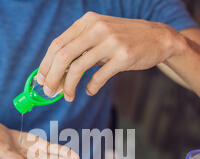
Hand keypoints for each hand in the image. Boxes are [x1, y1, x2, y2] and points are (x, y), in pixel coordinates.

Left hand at [37, 12, 185, 101]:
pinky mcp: (124, 56)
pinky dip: (91, 87)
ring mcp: (111, 42)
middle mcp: (97, 28)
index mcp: (87, 22)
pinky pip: (99, 76)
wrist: (158, 38)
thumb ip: (80, 47)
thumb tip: (55, 72)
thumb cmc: (124, 39)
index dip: (46, 64)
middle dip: (52, 77)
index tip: (41, 80)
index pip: (57, 44)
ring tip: (67, 96)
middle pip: (63, 55)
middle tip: (49, 92)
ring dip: (68, 86)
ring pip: (78, 67)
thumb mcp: (100, 35)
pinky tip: (90, 91)